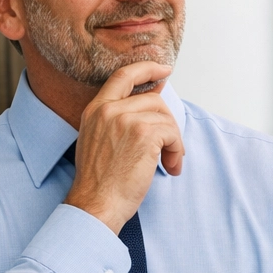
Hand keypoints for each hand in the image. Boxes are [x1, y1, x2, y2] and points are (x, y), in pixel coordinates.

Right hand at [64, 61, 182, 233]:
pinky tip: (171, 167)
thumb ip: (117, 121)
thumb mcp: (98, 142)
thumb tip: (151, 103)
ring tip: (170, 162)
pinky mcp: (143, 133)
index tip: (164, 70)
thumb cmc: (99, 183)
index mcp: (95, 110)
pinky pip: (171, 133)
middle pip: (153, 100)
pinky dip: (176, 151)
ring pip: (164, 117)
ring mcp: (126, 120)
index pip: (123, 76)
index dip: (146, 68)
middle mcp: (109, 110)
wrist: (95, 205)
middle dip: (167, 123)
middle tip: (170, 147)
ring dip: (173, 142)